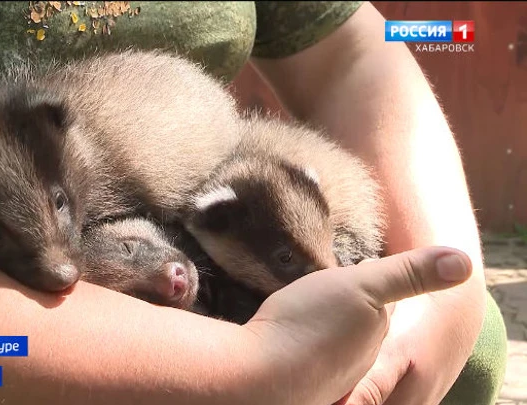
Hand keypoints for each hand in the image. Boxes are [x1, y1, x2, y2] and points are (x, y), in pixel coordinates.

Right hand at [243, 246, 472, 404]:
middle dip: (346, 307)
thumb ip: (409, 274)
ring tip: (304, 308)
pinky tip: (285, 334)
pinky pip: (304, 355)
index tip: (356, 267)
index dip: (368, 284)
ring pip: (330, 342)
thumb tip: (465, 263)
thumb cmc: (309, 326)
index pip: (379, 306)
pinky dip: (298, 342)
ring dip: (322, 326)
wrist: (257, 375)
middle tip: (327, 287)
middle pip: (356, 326)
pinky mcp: (297, 380)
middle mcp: (356, 362)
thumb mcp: (363, 286)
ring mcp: (326, 374)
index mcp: (374, 335)